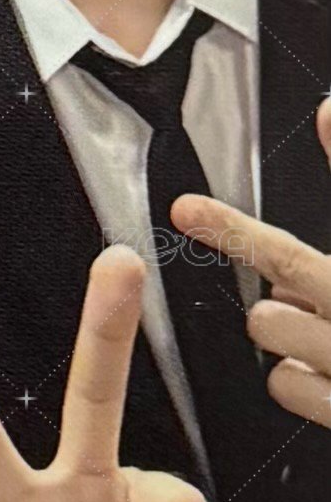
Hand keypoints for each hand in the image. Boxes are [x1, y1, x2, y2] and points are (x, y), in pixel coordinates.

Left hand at [170, 97, 330, 430]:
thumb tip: (328, 112)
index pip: (289, 258)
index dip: (231, 230)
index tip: (186, 211)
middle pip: (268, 315)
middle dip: (285, 301)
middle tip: (323, 298)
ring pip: (275, 349)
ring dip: (291, 336)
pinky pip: (289, 389)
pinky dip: (304, 381)